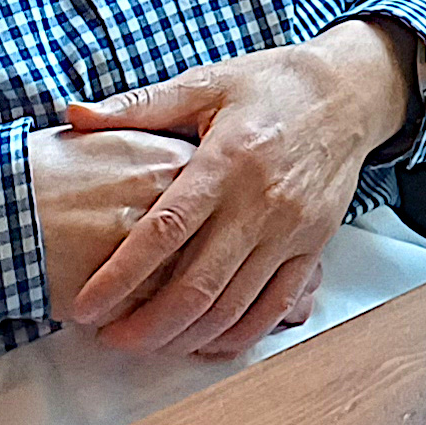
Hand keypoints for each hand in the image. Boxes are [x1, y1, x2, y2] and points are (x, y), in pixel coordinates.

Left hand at [59, 18, 416, 356]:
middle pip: (198, 286)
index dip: (121, 276)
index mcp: (228, 159)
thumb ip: (140, 105)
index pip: (166, 231)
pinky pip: (274, 308)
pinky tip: (204, 341)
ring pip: (233, 307)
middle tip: (108, 338)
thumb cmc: (272, 86)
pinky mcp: (313, 246)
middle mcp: (262, 201)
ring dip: (184, 338)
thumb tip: (75, 115)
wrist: (350, 91)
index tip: (86, 306)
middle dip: (146, 327)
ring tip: (146, 342)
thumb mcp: (206, 82)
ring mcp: (292, 229)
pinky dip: (236, 336)